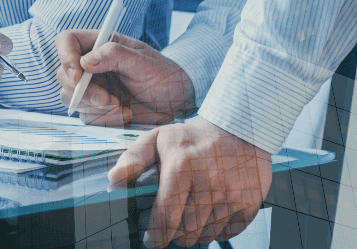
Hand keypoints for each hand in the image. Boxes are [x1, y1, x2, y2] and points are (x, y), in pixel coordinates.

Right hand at [56, 31, 194, 125]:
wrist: (177, 102)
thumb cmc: (164, 75)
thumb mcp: (144, 61)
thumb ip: (115, 55)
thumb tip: (85, 61)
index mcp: (99, 45)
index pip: (66, 41)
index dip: (65, 55)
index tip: (77, 75)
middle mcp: (90, 66)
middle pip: (63, 74)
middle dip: (81, 90)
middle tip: (106, 100)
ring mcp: (91, 88)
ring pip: (70, 98)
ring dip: (94, 107)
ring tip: (122, 107)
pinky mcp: (95, 109)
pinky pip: (85, 116)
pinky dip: (103, 118)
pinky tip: (124, 114)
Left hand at [108, 118, 272, 247]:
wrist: (239, 128)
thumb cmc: (192, 137)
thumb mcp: (158, 138)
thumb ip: (133, 158)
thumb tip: (115, 178)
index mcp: (182, 165)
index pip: (166, 215)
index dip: (156, 234)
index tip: (152, 240)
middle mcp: (209, 181)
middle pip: (187, 231)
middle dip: (175, 235)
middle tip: (170, 229)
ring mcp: (233, 193)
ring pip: (207, 234)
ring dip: (195, 234)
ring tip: (189, 220)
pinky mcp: (251, 201)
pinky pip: (229, 231)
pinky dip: (217, 230)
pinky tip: (209, 216)